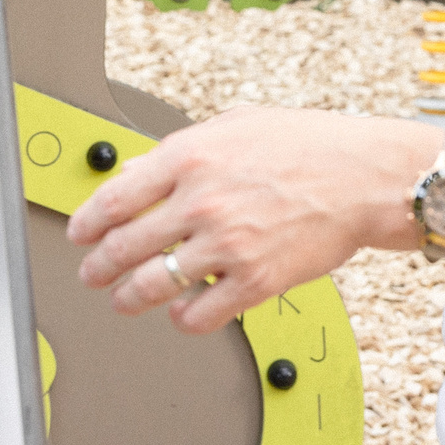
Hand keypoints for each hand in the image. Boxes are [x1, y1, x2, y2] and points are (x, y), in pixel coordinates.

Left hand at [64, 107, 440, 333]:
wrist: (363, 176)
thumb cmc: (306, 144)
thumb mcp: (232, 124)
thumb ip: (180, 149)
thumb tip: (136, 170)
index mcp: (189, 157)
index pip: (116, 198)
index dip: (87, 223)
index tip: (81, 234)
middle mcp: (201, 202)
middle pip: (125, 246)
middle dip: (99, 266)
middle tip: (92, 273)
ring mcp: (227, 244)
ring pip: (154, 285)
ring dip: (130, 298)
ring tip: (124, 300)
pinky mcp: (255, 281)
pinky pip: (201, 314)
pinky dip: (183, 319)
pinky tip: (181, 313)